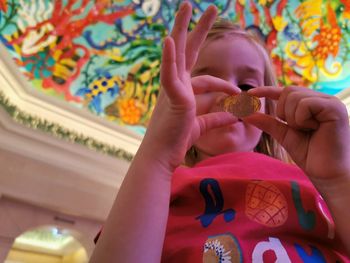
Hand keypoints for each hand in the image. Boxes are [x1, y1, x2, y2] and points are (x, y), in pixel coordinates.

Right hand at [142, 3, 239, 170]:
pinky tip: (170, 41)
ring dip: (181, 28)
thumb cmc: (177, 142)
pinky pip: (169, 74)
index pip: (205, 79)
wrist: (162, 157)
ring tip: (187, 6)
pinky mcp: (171, 97)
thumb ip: (217, 117)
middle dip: (195, 29)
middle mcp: (175, 85)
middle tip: (204, 8)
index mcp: (182, 92)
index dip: (225, 87)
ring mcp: (172, 88)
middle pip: (187, 51)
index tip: (240, 95)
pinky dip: (169, 58)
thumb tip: (237, 113)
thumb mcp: (202, 126)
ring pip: (177, 53)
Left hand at [245, 86, 349, 180]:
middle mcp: (322, 99)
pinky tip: (315, 129)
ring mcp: (329, 101)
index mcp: (311, 103)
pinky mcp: (334, 107)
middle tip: (298, 129)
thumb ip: (267, 122)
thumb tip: (244, 112)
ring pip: (293, 96)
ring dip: (292, 118)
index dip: (267, 90)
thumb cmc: (309, 155)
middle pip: (287, 91)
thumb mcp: (283, 134)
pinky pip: (305, 104)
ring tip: (308, 130)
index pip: (286, 92)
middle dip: (283, 112)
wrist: (326, 174)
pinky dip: (302, 119)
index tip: (249, 93)